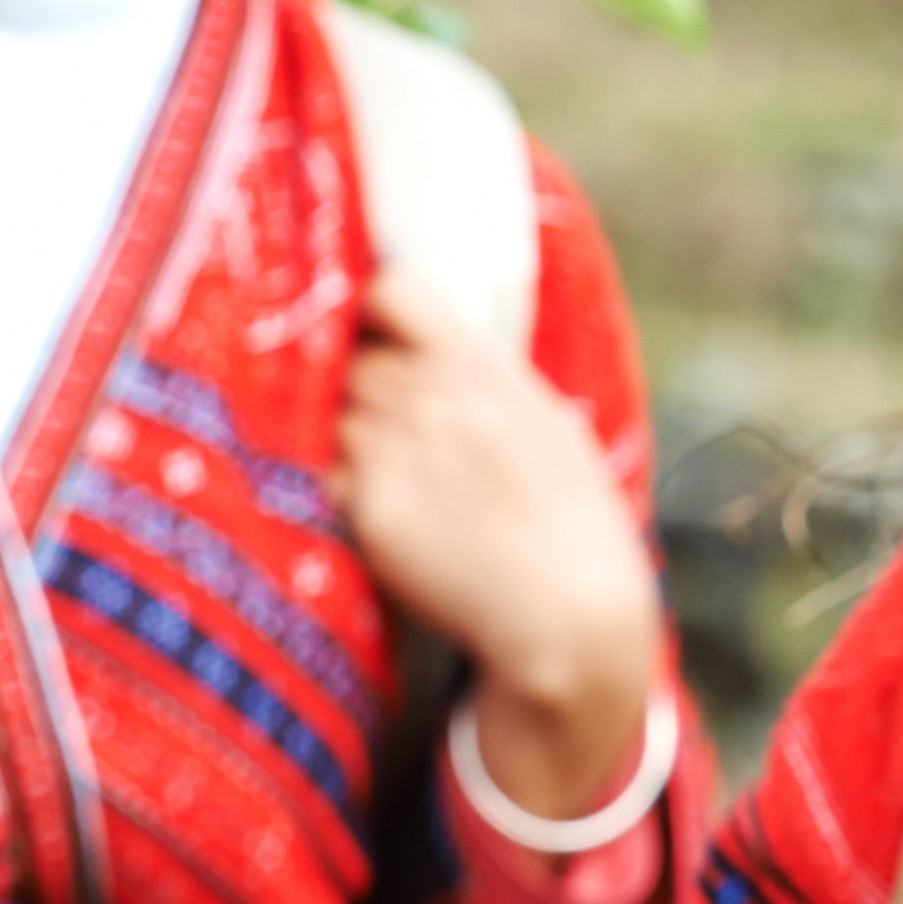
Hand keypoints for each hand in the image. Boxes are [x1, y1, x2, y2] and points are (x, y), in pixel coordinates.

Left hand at [338, 260, 670, 819]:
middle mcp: (432, 398)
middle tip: (395, 432)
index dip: (374, 310)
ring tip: (401, 482)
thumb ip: (489, 380)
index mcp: (482, 367)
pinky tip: (391, 521)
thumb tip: (440, 350)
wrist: (570, 614)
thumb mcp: (550, 424)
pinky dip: (343, 494)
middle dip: (365, 391)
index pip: (392, 290)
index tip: (381, 336)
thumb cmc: (577, 525)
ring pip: (333, 418)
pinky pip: (325, 477)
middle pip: (352, 362)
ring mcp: (393, 450)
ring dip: (351, 443)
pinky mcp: (367, 508)